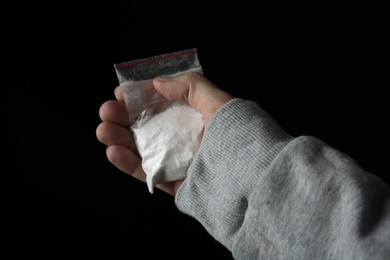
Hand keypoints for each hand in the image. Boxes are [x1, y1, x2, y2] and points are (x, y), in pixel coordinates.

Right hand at [96, 72, 233, 195]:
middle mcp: (183, 139)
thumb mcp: (217, 100)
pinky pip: (148, 174)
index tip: (121, 92)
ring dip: (119, 139)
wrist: (251, 176)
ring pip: (142, 149)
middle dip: (123, 117)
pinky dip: (129, 164)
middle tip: (107, 111)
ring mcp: (177, 161)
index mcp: (193, 118)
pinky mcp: (173, 182)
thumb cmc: (236, 134)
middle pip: (147, 127)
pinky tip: (113, 151)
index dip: (139, 98)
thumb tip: (158, 82)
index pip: (160, 105)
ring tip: (103, 129)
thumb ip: (189, 86)